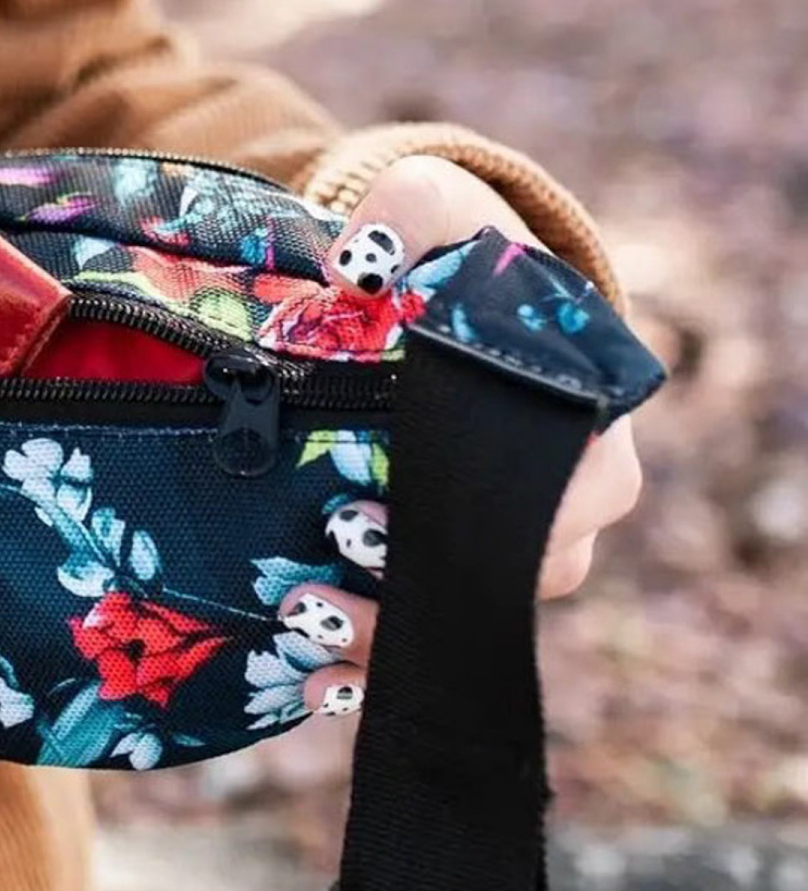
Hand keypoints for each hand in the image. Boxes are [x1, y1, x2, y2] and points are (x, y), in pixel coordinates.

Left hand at [280, 153, 642, 717]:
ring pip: (472, 615)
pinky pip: (439, 637)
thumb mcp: (439, 209)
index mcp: (588, 421)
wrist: (449, 286)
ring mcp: (526, 547)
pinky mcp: (470, 571)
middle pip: (507, 574)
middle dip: (411, 589)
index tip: (363, 516)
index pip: (554, 494)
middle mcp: (575, 500)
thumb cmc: (461, 254)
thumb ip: (410, 212)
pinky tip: (311, 680)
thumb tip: (360, 265)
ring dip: (388, 636)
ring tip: (301, 623)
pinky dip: (376, 663)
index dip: (468, 520)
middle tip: (318, 578)